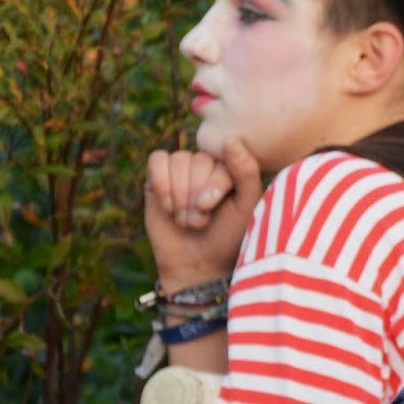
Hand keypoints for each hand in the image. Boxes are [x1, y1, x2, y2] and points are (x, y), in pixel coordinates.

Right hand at [144, 137, 264, 287]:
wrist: (197, 264)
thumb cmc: (229, 236)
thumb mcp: (247, 206)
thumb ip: (247, 172)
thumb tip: (231, 139)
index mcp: (233, 167)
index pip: (221, 157)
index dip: (213, 185)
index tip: (211, 209)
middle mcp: (208, 165)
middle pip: (197, 160)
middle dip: (194, 196)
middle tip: (199, 221)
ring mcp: (182, 170)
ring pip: (177, 160)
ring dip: (179, 196)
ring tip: (185, 218)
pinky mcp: (158, 178)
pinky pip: (156, 160)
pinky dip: (161, 183)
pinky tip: (167, 206)